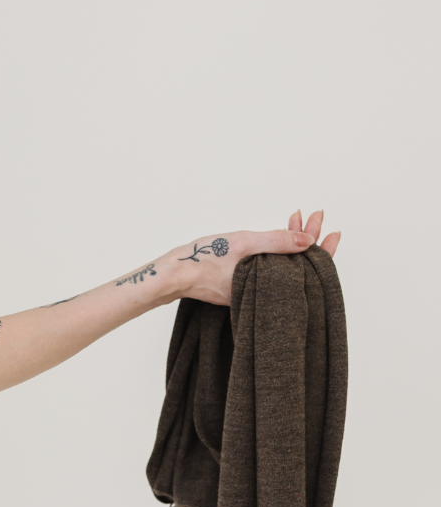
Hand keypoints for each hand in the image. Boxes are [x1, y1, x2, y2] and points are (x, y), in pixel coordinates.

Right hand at [170, 209, 340, 306]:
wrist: (174, 275)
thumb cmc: (204, 260)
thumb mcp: (243, 244)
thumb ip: (276, 241)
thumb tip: (308, 239)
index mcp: (270, 282)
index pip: (308, 267)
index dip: (323, 247)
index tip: (333, 228)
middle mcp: (265, 290)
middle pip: (299, 265)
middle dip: (309, 237)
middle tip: (317, 216)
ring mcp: (254, 289)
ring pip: (284, 266)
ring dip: (292, 242)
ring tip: (301, 221)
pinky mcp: (243, 287)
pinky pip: (269, 270)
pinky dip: (276, 252)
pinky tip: (277, 240)